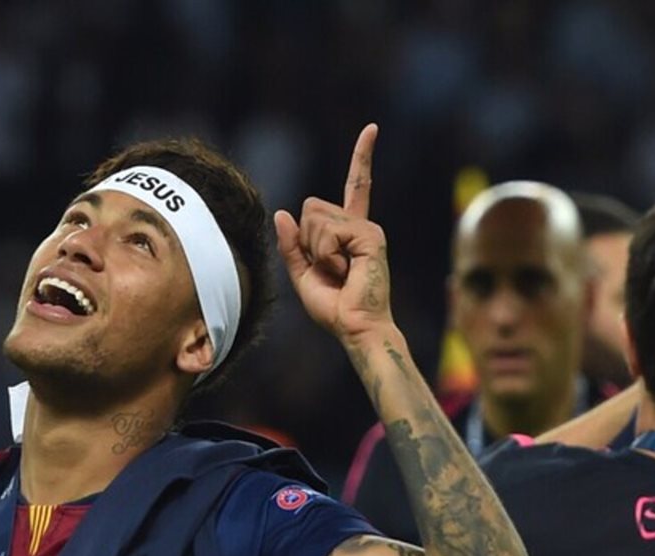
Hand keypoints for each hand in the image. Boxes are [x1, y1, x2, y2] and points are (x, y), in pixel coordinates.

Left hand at [275, 124, 390, 344]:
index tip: (372, 128)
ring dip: (315, 249)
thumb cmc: (333, 306)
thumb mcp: (301, 273)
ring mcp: (368, 228)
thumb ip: (291, 244)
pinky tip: (344, 269)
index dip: (362, 157)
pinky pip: (328, 233)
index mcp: (349, 230)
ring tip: (338, 271)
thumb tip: (282, 213)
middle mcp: (362, 223)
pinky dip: (325, 254)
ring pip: (315, 219)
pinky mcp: (371, 236)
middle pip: (311, 207)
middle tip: (328, 268)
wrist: (355, 327)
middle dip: (305, 240)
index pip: (356, 186)